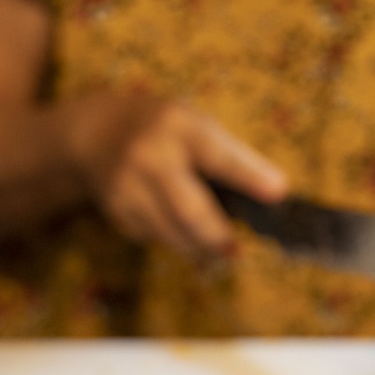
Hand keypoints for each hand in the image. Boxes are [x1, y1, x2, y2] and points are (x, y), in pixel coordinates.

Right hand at [62, 92, 286, 255]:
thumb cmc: (163, 129)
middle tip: (234, 249)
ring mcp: (128, 185)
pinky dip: (171, 237)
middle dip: (216, 235)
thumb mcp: (194, 125)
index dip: (249, 176)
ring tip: (213, 245)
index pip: (218, 155)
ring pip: (172, 232)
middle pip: (189, 210)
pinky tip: (173, 224)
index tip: (278, 192)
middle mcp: (150, 155)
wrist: (96, 132)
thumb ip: (228, 155)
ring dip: (198, 245)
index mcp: (179, 126)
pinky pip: (153, 235)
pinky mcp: (117, 210)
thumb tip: (274, 192)